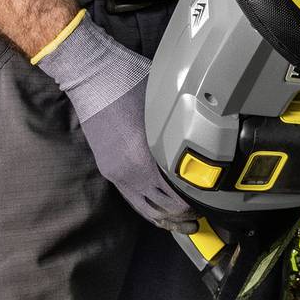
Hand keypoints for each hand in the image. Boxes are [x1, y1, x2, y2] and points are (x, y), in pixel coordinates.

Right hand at [31, 14, 198, 229]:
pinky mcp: (108, 169)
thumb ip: (179, 133)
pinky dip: (149, 209)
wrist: (90, 77)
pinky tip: (161, 210)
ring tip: (184, 223)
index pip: (174, 195)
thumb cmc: (129, 82)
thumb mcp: (163, 106)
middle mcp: (128, 172)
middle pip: (160, 209)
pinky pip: (132, 199)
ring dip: (165, 220)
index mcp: (143, 157)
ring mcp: (116, 173)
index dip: (193, 206)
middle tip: (200, 220)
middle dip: (182, 218)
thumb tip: (204, 144)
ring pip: (144, 209)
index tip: (209, 206)